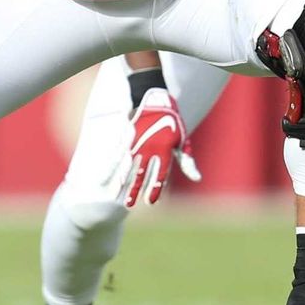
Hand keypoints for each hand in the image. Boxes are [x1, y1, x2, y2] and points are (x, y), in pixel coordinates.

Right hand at [123, 89, 199, 207]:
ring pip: (127, 165)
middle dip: (134, 189)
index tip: (150, 203)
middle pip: (140, 173)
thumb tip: (197, 179)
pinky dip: (112, 166)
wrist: (156, 99)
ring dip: (121, 180)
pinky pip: (119, 154)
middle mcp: (150, 147)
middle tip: (128, 205)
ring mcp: (137, 141)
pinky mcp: (128, 135)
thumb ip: (187, 162)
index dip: (154, 189)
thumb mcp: (183, 141)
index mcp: (165, 149)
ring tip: (114, 193)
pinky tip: (107, 175)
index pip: (159, 174)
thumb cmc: (172, 123)